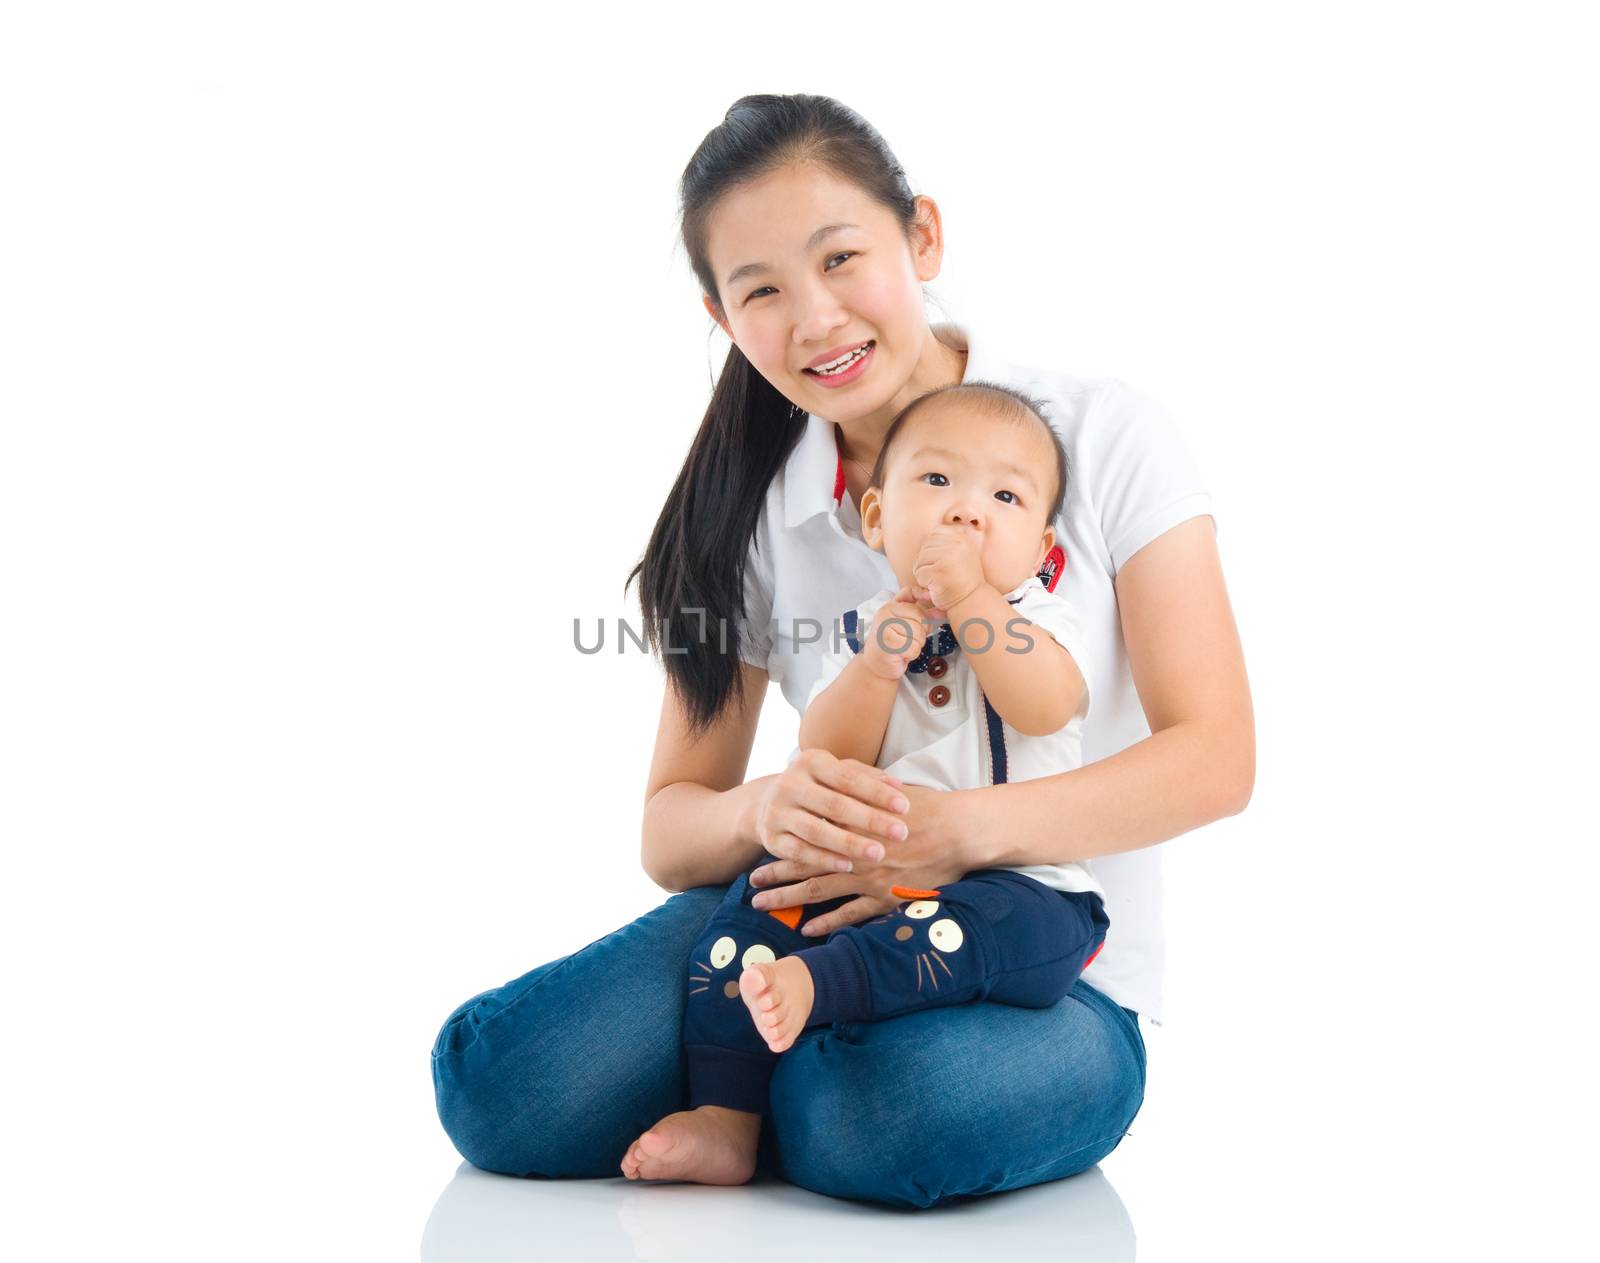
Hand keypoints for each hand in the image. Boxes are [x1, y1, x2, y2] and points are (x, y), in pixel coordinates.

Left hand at [749, 784, 979, 935]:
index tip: (762, 847)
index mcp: (850, 823)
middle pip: (804, 864)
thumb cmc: (926, 808)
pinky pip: (850, 915)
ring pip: (818, 891)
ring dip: (788, 900)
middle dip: (775, 874)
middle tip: (752, 882)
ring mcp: (868, 878)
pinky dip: (827, 924)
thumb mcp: (887, 789)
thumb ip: (859, 784)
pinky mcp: (885, 898)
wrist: (959, 832)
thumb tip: (836, 771)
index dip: (783, 842)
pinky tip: (808, 930)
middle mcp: (853, 852)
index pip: (807, 834)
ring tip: (764, 906)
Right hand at [751, 748, 909, 875]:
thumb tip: (899, 787)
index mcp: (810, 762)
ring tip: (878, 853)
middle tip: (901, 833)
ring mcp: (777, 812)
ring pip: (816, 830)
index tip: (905, 806)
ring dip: (849, 844)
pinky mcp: (771, 838)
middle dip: (870, 820)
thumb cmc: (817, 788)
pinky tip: (849, 866)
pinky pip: (800, 851)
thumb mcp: (837, 774)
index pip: (848, 777)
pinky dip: (824, 859)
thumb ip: (867, 778)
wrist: (767, 804)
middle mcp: (790, 784)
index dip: (877, 792)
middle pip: (834, 804)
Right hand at [858, 588, 941, 680]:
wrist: (876, 664)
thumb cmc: (894, 642)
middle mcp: (886, 612)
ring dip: (916, 645)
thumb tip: (942, 612)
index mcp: (890, 605)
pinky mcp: (888, 642)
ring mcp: (885, 626)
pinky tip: (901, 654)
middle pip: (921, 620)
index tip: (922, 624)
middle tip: (907, 640)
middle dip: (921, 634)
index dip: (924, 615)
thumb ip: (922, 614)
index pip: (916, 602)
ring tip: (904, 647)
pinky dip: (911, 654)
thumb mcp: (907, 623)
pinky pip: (913, 647)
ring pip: (919, 635)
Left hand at [911, 526, 988, 611]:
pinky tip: (936, 587)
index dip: (932, 549)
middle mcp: (957, 544)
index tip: (943, 562)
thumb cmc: (962, 579)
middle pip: (925, 547)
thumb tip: (926, 536)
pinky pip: (919, 573)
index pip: (934, 534)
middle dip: (926, 562)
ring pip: (919, 560)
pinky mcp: (940, 571)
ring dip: (924, 573)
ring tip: (939, 580)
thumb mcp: (962, 555)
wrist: (972, 600)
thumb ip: (948, 543)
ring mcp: (949, 557)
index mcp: (961, 538)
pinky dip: (923, 583)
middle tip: (940, 574)